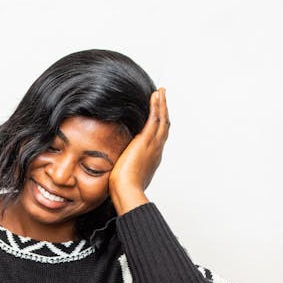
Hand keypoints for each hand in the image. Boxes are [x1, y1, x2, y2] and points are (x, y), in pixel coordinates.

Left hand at [109, 87, 170, 214]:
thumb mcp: (127, 176)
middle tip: (163, 98)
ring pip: (162, 119)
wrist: (127, 191)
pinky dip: (156, 105)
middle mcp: (156, 150)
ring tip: (160, 92)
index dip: (159, 127)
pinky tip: (155, 95)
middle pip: (164, 127)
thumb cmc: (124, 189)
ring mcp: (153, 144)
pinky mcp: (147, 140)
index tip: (158, 117)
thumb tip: (118, 168)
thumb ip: (125, 168)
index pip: (158, 139)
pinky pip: (155, 117)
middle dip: (164, 112)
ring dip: (162, 104)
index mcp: (152, 159)